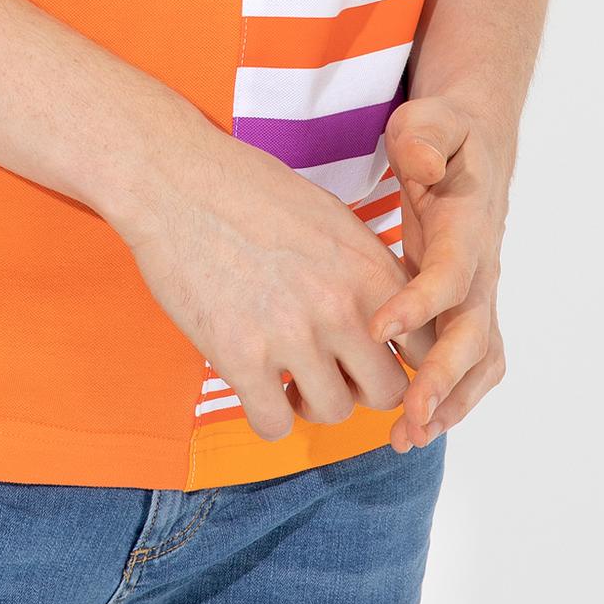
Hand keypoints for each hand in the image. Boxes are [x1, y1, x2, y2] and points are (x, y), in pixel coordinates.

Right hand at [112, 114, 438, 444]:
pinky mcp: (239, 356)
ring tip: (288, 377)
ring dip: (312, 403)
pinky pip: (274, 424)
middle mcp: (341, 305)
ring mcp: (291, 334)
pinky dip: (268, 416)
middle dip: (362, 389)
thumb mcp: (331, 219)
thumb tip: (392, 322)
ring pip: (333, 412)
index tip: (382, 361)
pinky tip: (255, 387)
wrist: (174, 179)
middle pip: (389, 392)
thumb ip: (367, 273)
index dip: (410, 363)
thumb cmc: (248, 190)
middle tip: (332, 371)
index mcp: (370, 268)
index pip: (428, 347)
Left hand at [367, 95, 509, 451]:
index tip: (378, 329)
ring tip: (407, 438)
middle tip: (406, 418)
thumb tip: (421, 159)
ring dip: (449, 403)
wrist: (476, 142)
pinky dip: (449, 398)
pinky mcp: (465, 306)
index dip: (420, 303)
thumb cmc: (444, 132)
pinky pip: (470, 363)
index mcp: (469, 225)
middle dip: (443, 379)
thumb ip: (426, 135)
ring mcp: (478, 291)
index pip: (451, 272)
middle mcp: (481, 267)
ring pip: (479, 360)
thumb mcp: (430, 119)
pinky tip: (414, 426)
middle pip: (473, 333)